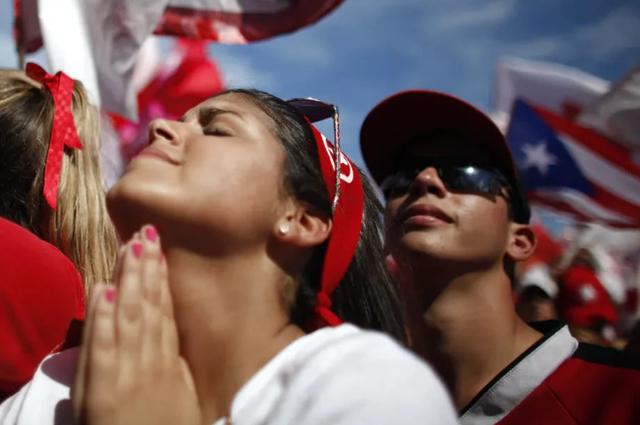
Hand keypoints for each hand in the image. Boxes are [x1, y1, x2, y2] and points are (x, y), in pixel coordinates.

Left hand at [72, 225, 200, 424]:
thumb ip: (177, 362)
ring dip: (128, 279)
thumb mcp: (184, 396)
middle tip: (146, 231)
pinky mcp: (103, 388)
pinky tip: (103, 289)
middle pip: (148, 305)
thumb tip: (173, 326)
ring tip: (129, 246)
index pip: (163, 311)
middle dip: (145, 267)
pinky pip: (103, 346)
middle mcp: (150, 359)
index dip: (160, 278)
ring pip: (129, 315)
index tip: (158, 249)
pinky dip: (102, 317)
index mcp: (169, 361)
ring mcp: (127, 371)